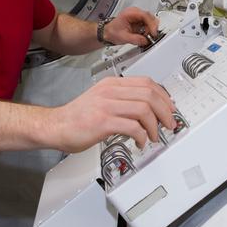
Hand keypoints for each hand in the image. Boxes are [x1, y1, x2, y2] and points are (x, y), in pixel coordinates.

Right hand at [48, 76, 175, 152]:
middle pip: (149, 95)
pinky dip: (141, 136)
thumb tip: (147, 110)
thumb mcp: (101, 99)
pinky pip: (132, 127)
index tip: (170, 108)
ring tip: (153, 136)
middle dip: (165, 111)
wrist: (55, 126)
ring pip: (144, 109)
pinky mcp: (102, 122)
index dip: (163, 96)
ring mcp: (106, 105)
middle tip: (169, 124)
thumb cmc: (77, 117)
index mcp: (111, 84)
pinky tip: (140, 142)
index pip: (147, 83)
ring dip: (154, 125)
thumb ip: (122, 100)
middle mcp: (110, 91)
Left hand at [103, 6, 160, 46]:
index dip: (151, 24)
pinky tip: (144, 35)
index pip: (145, 15)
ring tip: (145, 36)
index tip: (153, 33)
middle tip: (150, 36)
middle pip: (150, 17)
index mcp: (130, 13)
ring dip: (150, 29)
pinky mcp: (139, 20)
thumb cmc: (113, 32)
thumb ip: (136, 39)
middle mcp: (135, 12)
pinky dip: (148, 30)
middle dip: (152, 28)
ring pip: (150, 20)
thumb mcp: (124, 37)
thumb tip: (146, 40)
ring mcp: (138, 16)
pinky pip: (148, 24)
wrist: (108, 32)